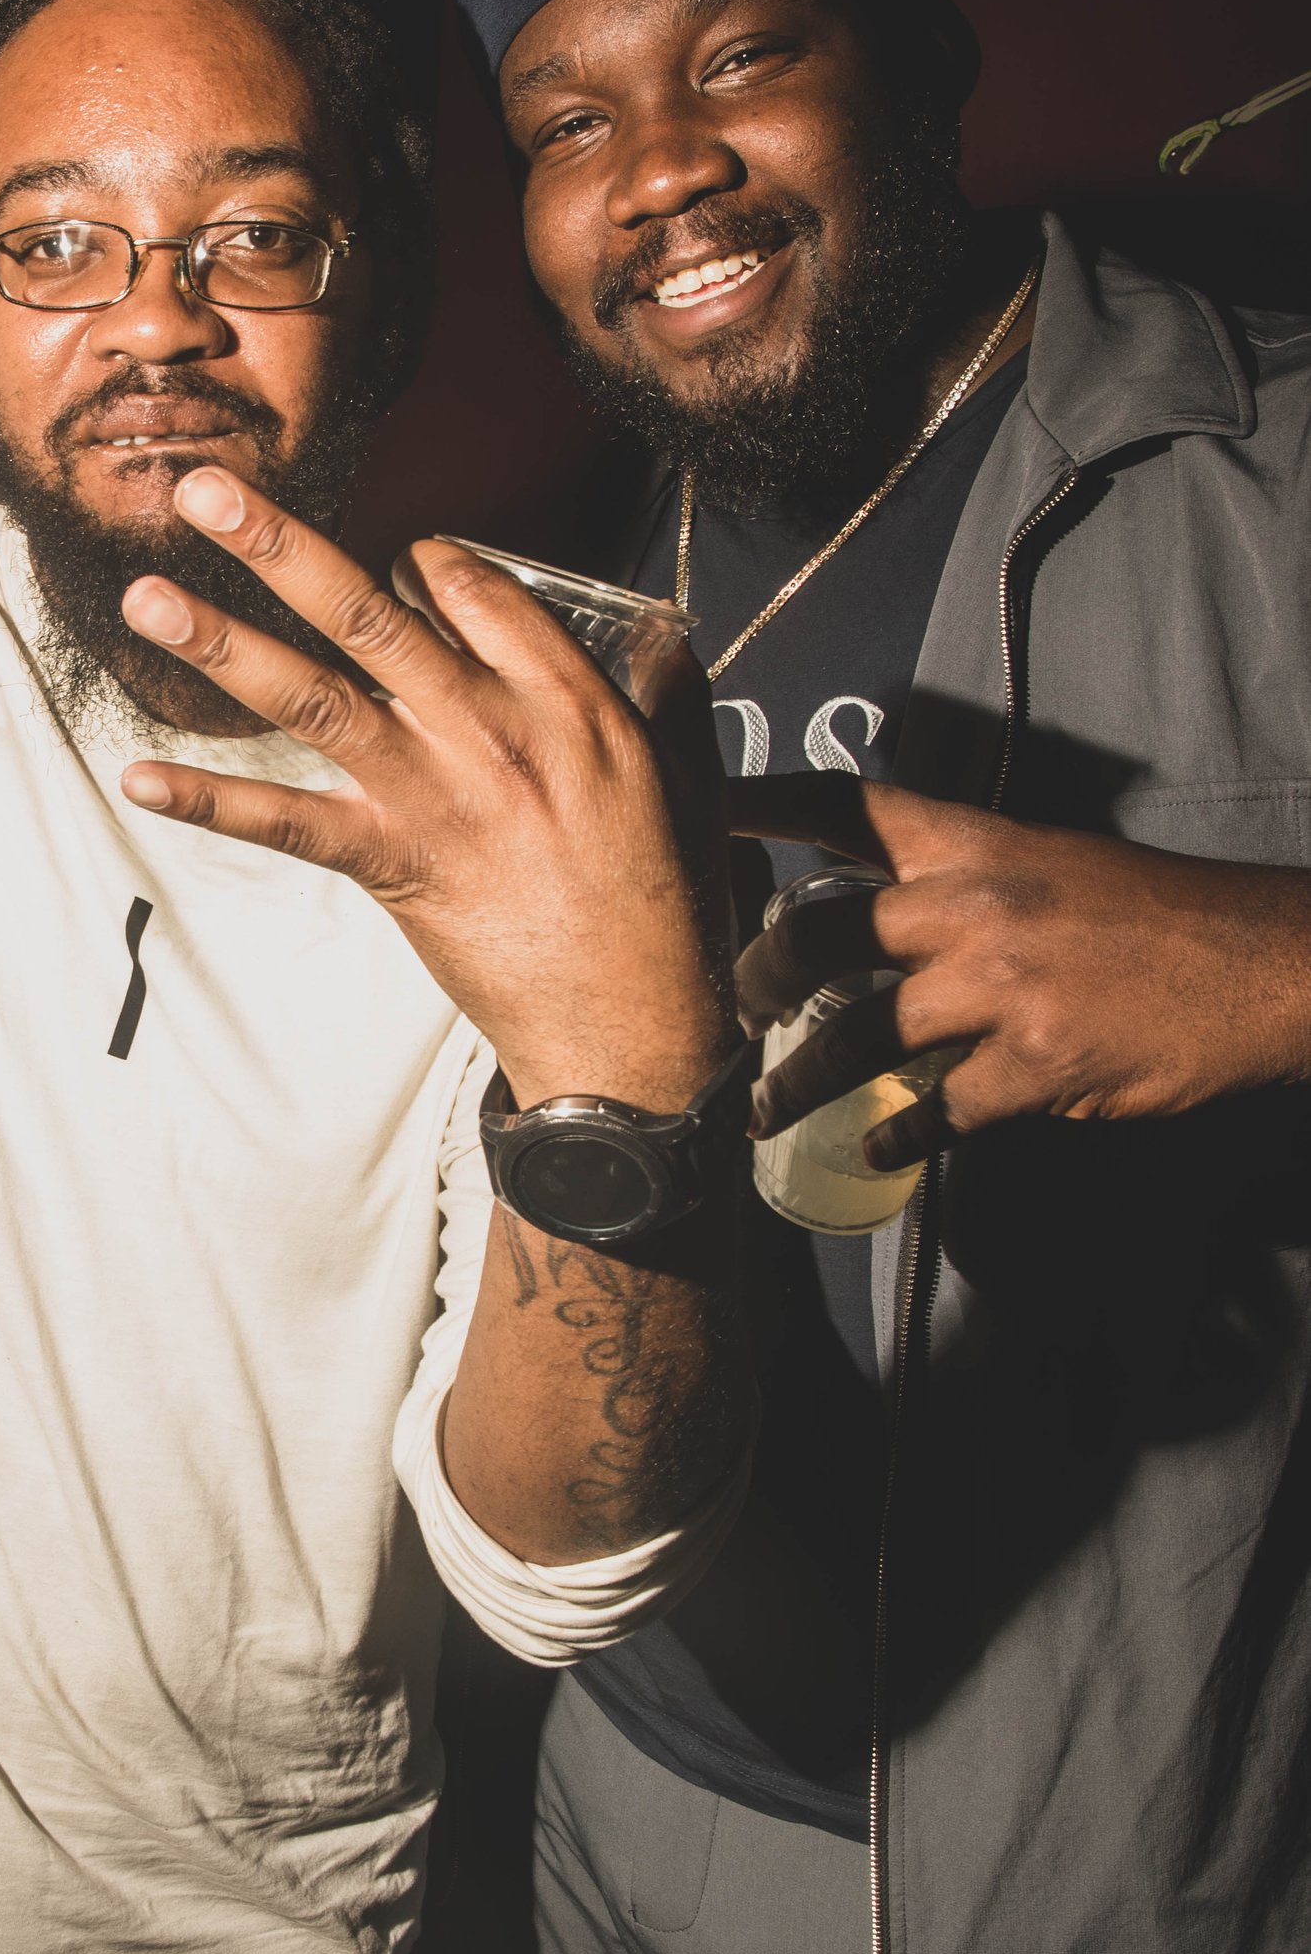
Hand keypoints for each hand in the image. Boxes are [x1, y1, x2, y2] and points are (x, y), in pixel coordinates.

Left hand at [116, 474, 734, 1107]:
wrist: (632, 1018)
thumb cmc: (664, 900)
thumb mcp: (692, 775)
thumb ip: (670, 693)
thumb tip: (661, 638)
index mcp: (565, 698)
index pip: (472, 589)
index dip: (421, 561)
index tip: (397, 558)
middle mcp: (487, 730)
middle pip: (371, 615)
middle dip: (281, 546)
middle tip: (207, 491)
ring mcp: (431, 795)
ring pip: (313, 696)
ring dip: (223, 642)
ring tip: (147, 595)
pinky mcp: (391, 864)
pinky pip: (285, 823)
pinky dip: (209, 800)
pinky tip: (138, 778)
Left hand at [734, 777, 1310, 1166]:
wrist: (1267, 962)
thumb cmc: (1162, 917)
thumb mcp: (1055, 865)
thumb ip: (966, 886)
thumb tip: (888, 921)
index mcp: (977, 845)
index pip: (846, 804)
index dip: (761, 803)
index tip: (699, 810)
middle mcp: (974, 905)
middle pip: (817, 934)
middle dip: (755, 981)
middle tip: (731, 1011)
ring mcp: (1001, 988)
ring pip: (856, 1037)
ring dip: (798, 1083)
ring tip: (763, 1110)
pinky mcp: (1035, 1065)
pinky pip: (937, 1112)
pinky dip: (899, 1138)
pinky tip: (880, 1150)